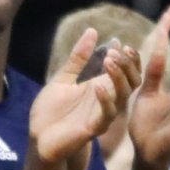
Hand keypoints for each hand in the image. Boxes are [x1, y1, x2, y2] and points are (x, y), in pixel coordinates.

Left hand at [29, 27, 136, 161]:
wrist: (38, 139)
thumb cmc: (50, 111)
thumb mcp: (63, 78)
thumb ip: (78, 58)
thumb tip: (92, 30)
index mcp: (101, 87)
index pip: (126, 71)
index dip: (129, 58)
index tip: (122, 44)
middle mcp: (106, 100)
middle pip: (131, 81)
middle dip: (127, 65)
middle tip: (118, 52)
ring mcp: (102, 114)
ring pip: (123, 95)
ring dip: (118, 77)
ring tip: (109, 61)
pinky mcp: (94, 128)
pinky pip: (106, 114)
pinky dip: (105, 100)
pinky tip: (97, 87)